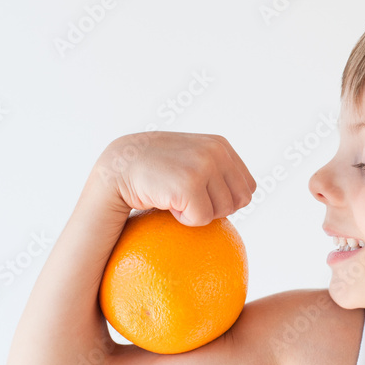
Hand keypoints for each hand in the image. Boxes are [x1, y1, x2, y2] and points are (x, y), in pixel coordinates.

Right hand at [96, 131, 256, 225]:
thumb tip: (245, 197)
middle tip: (186, 197)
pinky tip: (166, 202)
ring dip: (197, 213)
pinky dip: (184, 219)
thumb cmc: (153, 171)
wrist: (117, 168)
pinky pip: (202, 219)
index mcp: (220, 145)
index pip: (247, 188)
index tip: (199, 194)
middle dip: (215, 208)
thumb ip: (215, 167)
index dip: (224, 199)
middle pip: (239, 201)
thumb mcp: (189, 157)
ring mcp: (204, 165)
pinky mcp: (190, 183)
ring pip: (223, 212)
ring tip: (174, 195)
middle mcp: (216, 151)